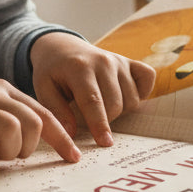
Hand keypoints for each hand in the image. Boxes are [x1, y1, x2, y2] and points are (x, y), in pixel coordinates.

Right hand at [0, 77, 81, 163]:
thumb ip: (5, 114)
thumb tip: (30, 140)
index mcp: (2, 90)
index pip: (43, 113)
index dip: (61, 137)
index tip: (74, 157)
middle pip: (33, 123)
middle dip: (27, 148)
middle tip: (7, 155)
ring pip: (13, 130)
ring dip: (6, 151)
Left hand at [29, 33, 155, 147]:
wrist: (63, 48)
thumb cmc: (53, 72)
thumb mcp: (44, 89)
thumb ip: (57, 112)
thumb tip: (71, 135)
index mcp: (80, 68)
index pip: (93, 101)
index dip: (99, 124)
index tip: (105, 143)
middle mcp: (103, 61)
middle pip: (115, 104)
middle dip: (105, 120)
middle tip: (88, 117)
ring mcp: (119, 60)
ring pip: (132, 98)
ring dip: (120, 110)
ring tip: (101, 105)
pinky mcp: (130, 62)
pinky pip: (147, 79)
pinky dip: (141, 92)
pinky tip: (123, 95)